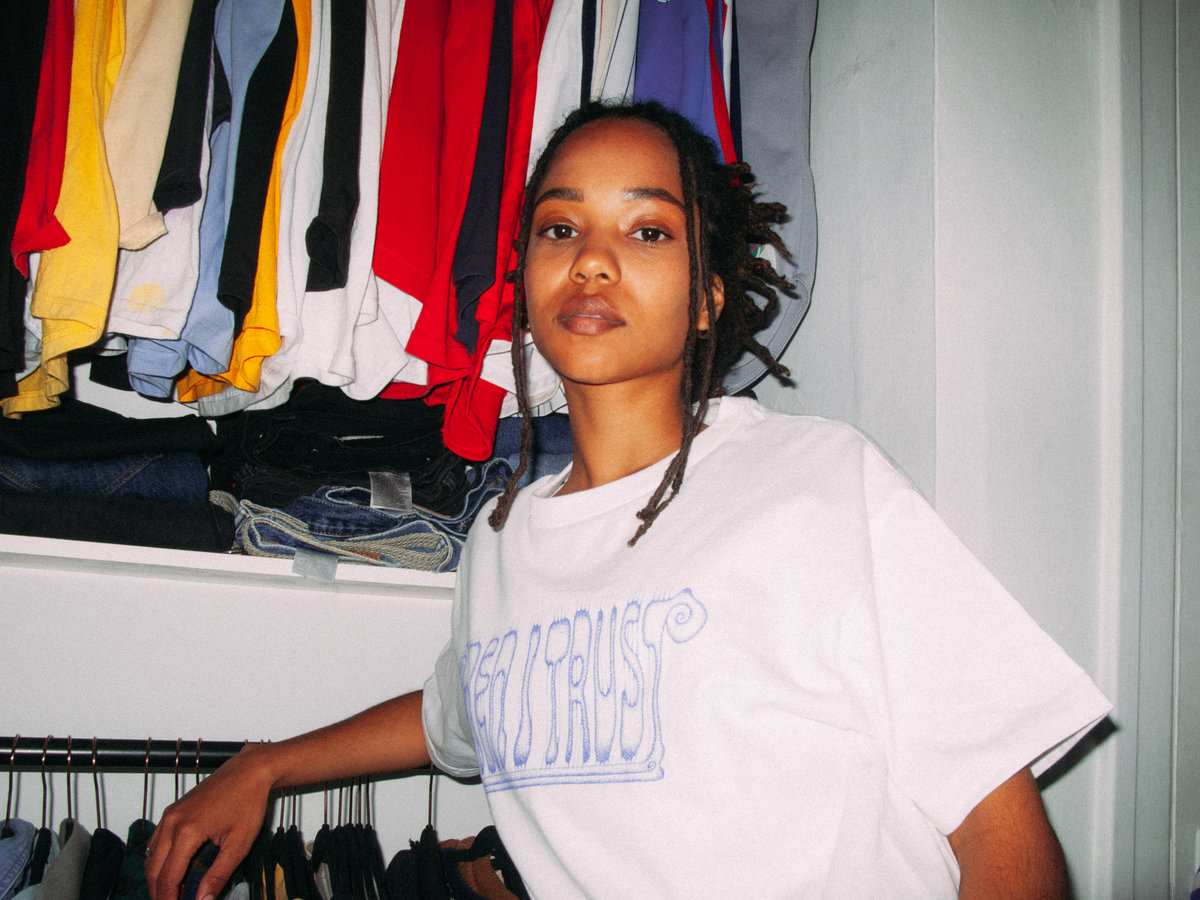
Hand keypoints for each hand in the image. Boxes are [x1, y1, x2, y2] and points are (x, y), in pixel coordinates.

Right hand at [144, 743, 275, 899]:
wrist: (249, 771)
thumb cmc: (248, 800)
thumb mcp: (239, 843)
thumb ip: (219, 874)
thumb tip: (203, 899)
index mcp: (187, 831)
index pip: (168, 878)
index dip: (169, 899)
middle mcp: (172, 821)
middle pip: (152, 870)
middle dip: (158, 893)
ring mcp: (170, 814)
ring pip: (150, 856)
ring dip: (156, 878)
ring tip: (172, 893)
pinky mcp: (172, 811)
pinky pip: (155, 842)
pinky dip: (158, 860)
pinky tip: (172, 871)